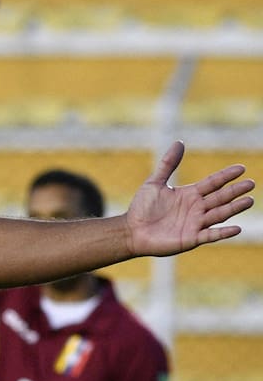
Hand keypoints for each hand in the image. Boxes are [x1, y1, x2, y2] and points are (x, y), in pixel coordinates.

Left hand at [125, 141, 253, 256]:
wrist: (131, 231)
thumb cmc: (142, 208)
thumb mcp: (154, 183)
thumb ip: (167, 164)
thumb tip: (179, 142)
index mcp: (190, 194)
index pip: (213, 183)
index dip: (226, 176)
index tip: (241, 168)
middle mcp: (196, 208)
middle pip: (220, 197)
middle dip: (235, 191)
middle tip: (250, 183)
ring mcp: (195, 224)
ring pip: (219, 214)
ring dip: (234, 208)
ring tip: (249, 200)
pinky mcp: (191, 239)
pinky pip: (210, 235)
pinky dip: (223, 233)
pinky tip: (237, 228)